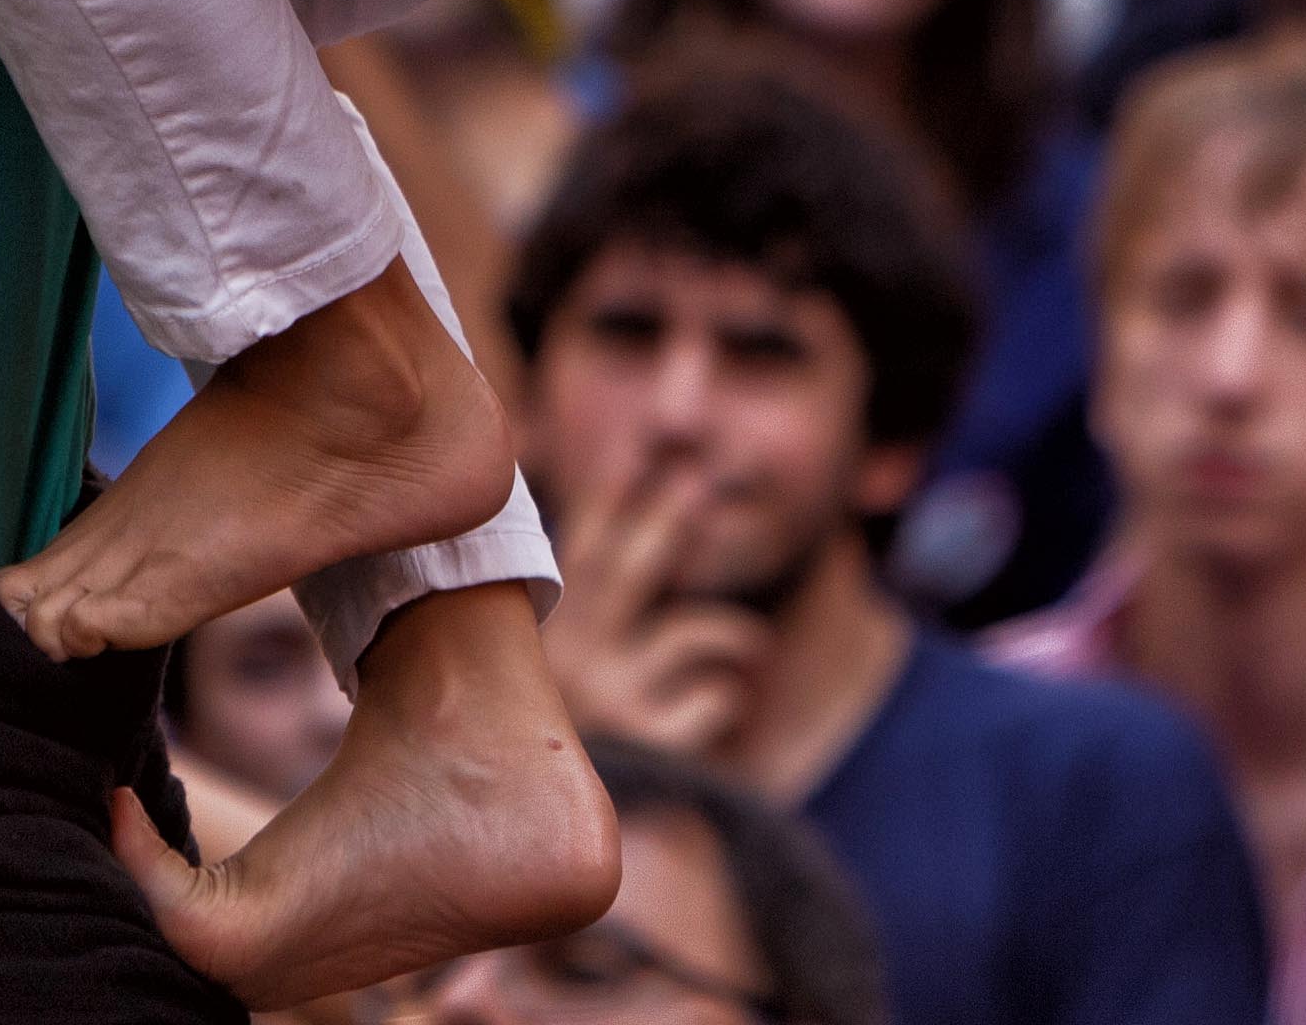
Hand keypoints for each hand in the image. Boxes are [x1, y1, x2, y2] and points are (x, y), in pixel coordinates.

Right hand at [539, 449, 774, 759]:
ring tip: (757, 644)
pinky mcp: (648, 744)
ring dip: (733, 633)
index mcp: (548, 641)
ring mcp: (608, 700)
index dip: (608, 502)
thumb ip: (589, 625)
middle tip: (700, 482)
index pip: (580, 553)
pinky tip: (728, 710)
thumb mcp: (565, 684)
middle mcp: (571, 662)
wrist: (552, 852)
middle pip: (625, 568)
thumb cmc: (574, 755)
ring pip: (687, 633)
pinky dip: (727, 700)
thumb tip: (620, 544)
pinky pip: (713, 698)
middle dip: (664, 518)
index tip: (635, 453)